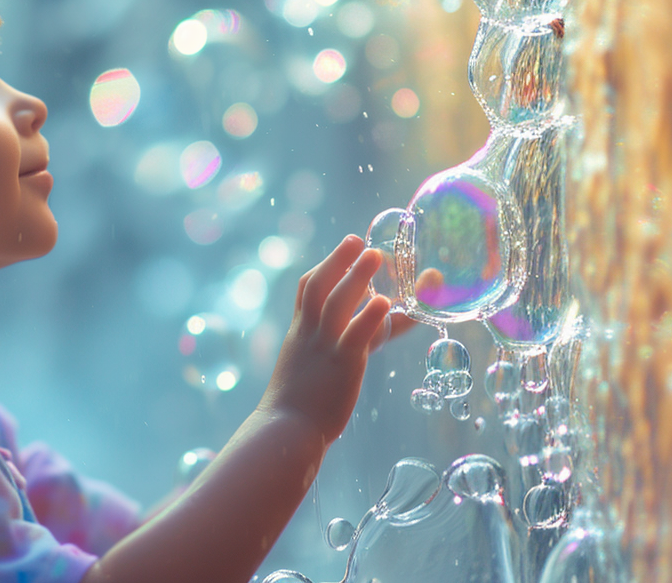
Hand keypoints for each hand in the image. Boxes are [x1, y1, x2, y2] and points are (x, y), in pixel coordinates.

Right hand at [260, 235, 391, 443]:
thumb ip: (322, 361)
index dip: (325, 270)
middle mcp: (309, 334)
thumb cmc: (295, 411)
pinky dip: (372, 315)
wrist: (285, 432)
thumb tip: (339, 360)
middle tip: (356, 240)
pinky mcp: (342, 364)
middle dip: (337, 259)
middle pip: (319, 285)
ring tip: (376, 255)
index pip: (307, 293)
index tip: (341, 255)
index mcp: (300, 334)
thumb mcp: (304, 374)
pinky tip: (386, 302)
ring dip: (356, 275)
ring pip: (337, 301)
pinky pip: (357, 333)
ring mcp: (324, 347)